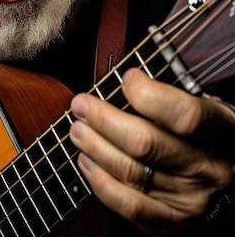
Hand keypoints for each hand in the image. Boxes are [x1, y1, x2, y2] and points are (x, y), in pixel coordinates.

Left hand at [69, 67, 234, 235]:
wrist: (226, 172)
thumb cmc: (204, 131)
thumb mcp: (203, 103)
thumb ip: (170, 94)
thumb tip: (126, 80)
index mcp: (222, 130)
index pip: (186, 116)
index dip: (150, 96)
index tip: (126, 78)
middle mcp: (211, 168)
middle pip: (147, 144)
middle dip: (104, 121)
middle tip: (81, 105)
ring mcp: (192, 199)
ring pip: (132, 172)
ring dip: (95, 147)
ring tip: (77, 129)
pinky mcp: (173, 220)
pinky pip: (129, 205)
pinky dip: (101, 182)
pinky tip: (87, 161)